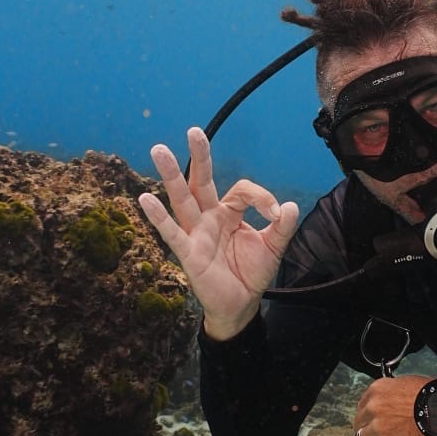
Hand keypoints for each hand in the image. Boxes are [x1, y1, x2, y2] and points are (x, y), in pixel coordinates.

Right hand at [138, 127, 298, 339]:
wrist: (242, 304)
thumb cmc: (251, 272)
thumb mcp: (273, 247)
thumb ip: (282, 227)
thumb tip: (291, 206)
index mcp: (229, 212)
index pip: (241, 190)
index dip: (260, 197)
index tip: (276, 214)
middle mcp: (209, 217)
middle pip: (201, 181)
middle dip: (198, 156)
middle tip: (193, 131)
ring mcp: (196, 233)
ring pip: (182, 199)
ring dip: (171, 176)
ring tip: (159, 150)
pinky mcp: (188, 253)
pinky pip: (172, 233)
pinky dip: (158, 217)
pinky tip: (145, 198)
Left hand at [352, 374, 432, 435]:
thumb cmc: (433, 396)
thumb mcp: (409, 384)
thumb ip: (395, 395)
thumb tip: (396, 402)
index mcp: (379, 390)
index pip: (363, 405)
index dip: (370, 415)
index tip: (374, 421)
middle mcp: (374, 407)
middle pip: (359, 423)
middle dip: (368, 429)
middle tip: (378, 435)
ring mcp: (377, 427)